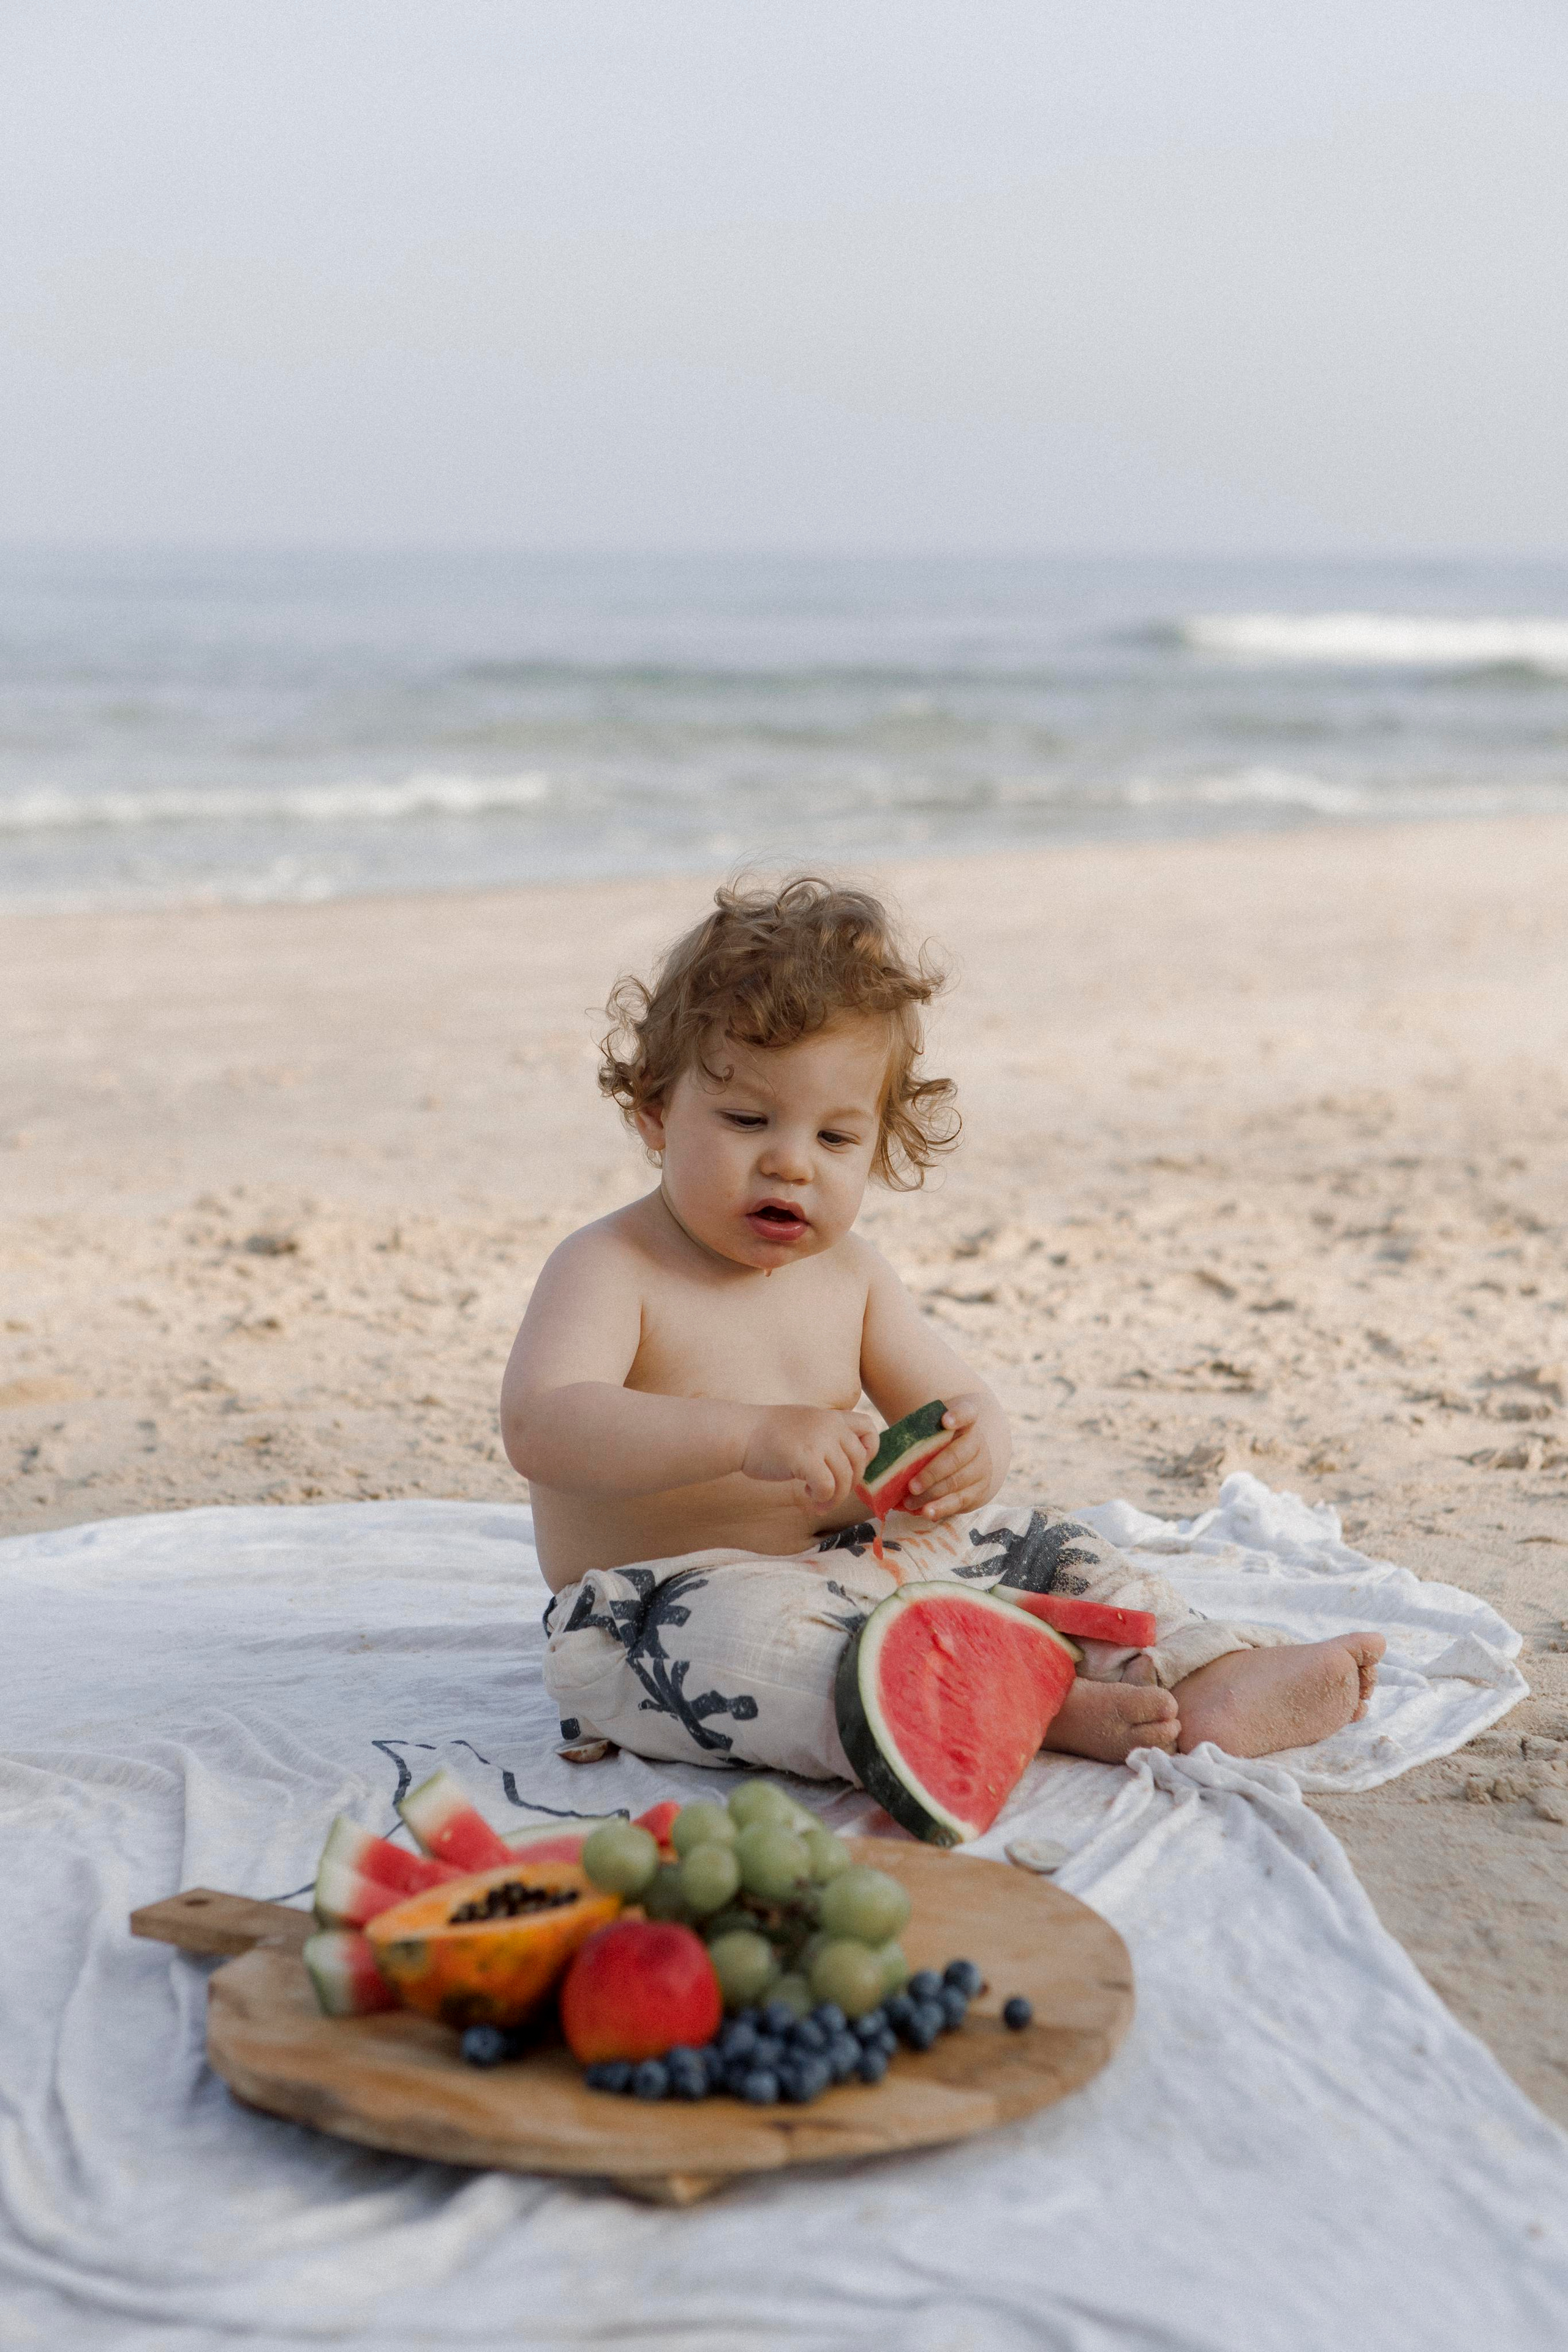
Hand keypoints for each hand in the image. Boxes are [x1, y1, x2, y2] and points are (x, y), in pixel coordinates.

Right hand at [742, 1406, 878, 1507]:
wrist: (740, 1433)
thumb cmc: (769, 1435)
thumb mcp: (806, 1424)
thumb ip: (828, 1436)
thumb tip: (851, 1465)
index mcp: (831, 1416)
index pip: (870, 1428)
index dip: (870, 1451)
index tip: (851, 1466)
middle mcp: (829, 1424)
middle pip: (860, 1460)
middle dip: (850, 1483)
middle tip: (832, 1493)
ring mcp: (818, 1439)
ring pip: (846, 1477)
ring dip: (835, 1496)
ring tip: (820, 1501)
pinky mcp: (805, 1457)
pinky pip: (828, 1486)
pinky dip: (822, 1497)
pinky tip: (809, 1495)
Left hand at [904, 1394, 995, 1520]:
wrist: (964, 1456)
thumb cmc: (937, 1440)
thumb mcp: (930, 1428)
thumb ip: (916, 1432)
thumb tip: (879, 1450)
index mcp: (966, 1421)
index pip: (967, 1412)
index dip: (958, 1416)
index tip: (945, 1421)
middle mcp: (977, 1443)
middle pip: (956, 1457)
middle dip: (932, 1473)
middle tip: (911, 1485)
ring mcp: (981, 1467)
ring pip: (956, 1482)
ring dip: (931, 1494)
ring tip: (910, 1501)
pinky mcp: (979, 1490)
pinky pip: (960, 1501)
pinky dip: (942, 1508)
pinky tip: (927, 1512)